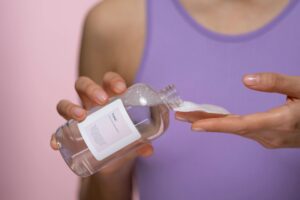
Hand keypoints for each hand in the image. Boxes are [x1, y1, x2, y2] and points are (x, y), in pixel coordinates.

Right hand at [50, 72, 152, 174]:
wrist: (113, 161)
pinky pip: (57, 132)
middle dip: (91, 88)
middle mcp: (90, 104)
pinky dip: (55, 136)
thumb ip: (140, 143)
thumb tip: (149, 150)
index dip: (113, 80)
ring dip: (70, 107)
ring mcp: (78, 118)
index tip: (121, 89)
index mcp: (109, 99)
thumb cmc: (125, 141)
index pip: (108, 80)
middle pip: (83, 85)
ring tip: (81, 116)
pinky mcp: (69, 134)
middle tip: (103, 100)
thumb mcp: (134, 141)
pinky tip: (56, 144)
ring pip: (65, 103)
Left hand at [176, 73, 299, 147]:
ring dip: (213, 123)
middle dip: (205, 122)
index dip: (216, 125)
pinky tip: (214, 120)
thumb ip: (276, 83)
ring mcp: (269, 140)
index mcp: (279, 122)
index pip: (240, 125)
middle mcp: (270, 135)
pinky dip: (226, 125)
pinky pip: (243, 131)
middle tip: (181, 115)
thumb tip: (246, 79)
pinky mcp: (269, 138)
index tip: (194, 124)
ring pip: (236, 130)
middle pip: (232, 128)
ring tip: (190, 116)